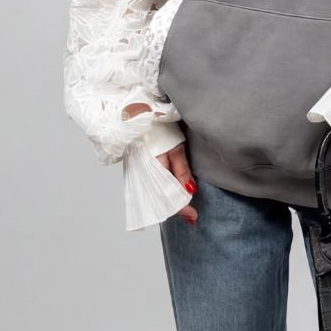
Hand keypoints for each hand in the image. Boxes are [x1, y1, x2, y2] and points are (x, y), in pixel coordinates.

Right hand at [124, 100, 197, 223]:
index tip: (193, 217)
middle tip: (191, 216)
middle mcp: (142, 173)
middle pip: (160, 198)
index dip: (180, 208)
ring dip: (169, 201)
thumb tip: (190, 192)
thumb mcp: (176, 148)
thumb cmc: (160, 128)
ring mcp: (138, 172)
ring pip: (155, 193)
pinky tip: (171, 195)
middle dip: (175, 208)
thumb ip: (182, 170)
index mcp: (152, 168)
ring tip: (185, 209)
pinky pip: (151, 186)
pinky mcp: (138, 169)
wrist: (139, 113)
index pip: (166, 196)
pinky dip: (162, 192)